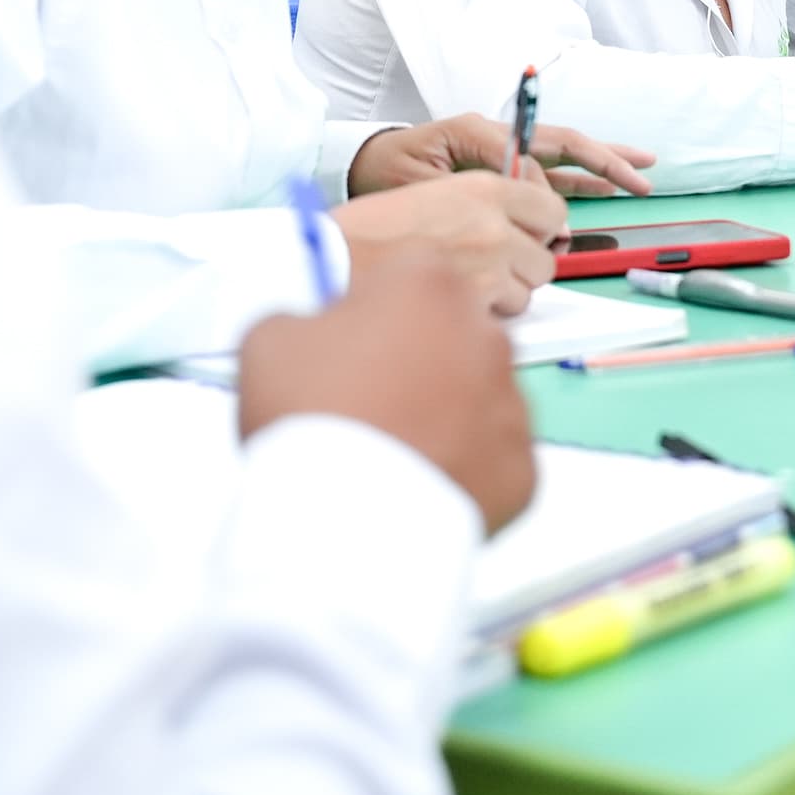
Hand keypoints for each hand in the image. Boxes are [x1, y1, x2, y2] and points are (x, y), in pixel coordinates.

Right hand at [238, 270, 535, 533]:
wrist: (345, 519)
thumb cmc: (307, 412)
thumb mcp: (270, 337)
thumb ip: (306, 317)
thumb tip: (324, 332)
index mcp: (429, 283)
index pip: (410, 275)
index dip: (375, 309)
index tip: (346, 348)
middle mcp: (487, 334)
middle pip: (452, 335)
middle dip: (419, 360)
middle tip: (370, 404)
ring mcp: (513, 405)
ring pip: (479, 397)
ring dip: (447, 413)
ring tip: (395, 453)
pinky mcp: (524, 469)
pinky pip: (493, 459)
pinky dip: (466, 470)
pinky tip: (422, 487)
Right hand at [329, 170, 564, 319]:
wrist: (333, 259)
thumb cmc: (368, 231)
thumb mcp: (432, 193)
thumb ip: (482, 208)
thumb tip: (518, 232)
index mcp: (483, 188)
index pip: (551, 208)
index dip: (538, 229)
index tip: (522, 237)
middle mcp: (494, 223)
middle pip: (545, 256)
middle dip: (522, 267)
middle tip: (488, 270)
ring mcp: (489, 264)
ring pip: (528, 290)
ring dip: (504, 295)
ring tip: (461, 289)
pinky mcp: (476, 302)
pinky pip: (505, 317)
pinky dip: (485, 318)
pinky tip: (451, 306)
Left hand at [351, 113, 655, 201]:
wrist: (364, 166)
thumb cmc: (384, 173)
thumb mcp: (416, 182)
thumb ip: (460, 192)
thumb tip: (508, 206)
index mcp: (476, 132)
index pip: (528, 158)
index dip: (541, 193)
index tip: (545, 229)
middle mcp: (497, 136)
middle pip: (561, 142)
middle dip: (604, 158)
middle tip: (641, 174)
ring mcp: (504, 149)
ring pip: (564, 153)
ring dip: (604, 162)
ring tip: (643, 172)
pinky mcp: (504, 167)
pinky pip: (551, 171)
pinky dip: (581, 179)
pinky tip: (608, 187)